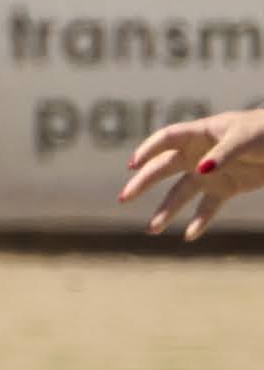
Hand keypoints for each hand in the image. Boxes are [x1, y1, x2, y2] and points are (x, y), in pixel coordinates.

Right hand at [119, 107, 263, 239]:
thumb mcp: (244, 139)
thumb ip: (222, 154)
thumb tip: (200, 171)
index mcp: (199, 134)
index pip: (165, 140)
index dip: (147, 150)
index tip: (132, 165)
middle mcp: (197, 155)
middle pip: (163, 169)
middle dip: (143, 183)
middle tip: (124, 198)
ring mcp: (210, 173)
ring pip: (181, 193)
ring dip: (166, 210)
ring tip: (152, 229)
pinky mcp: (226, 189)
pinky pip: (208, 207)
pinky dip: (199, 221)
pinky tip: (189, 236)